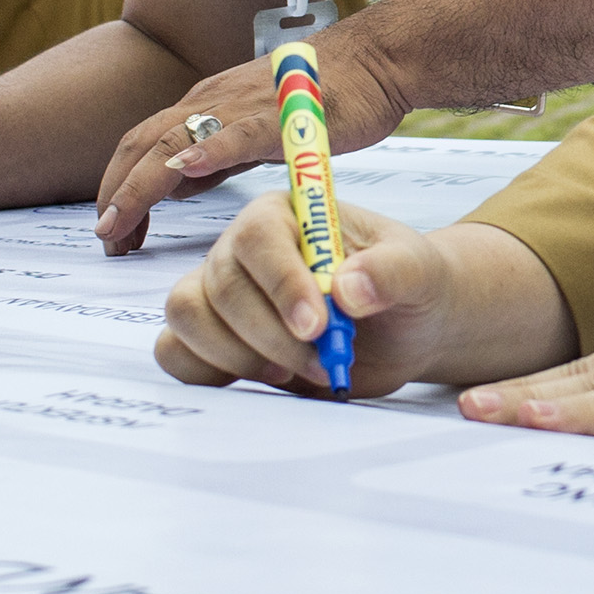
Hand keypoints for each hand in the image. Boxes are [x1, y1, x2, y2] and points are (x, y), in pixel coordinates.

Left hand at [93, 41, 407, 254]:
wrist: (375, 61)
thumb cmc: (326, 97)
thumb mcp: (254, 133)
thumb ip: (216, 158)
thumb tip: (179, 183)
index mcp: (205, 107)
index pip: (143, 147)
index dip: (119, 187)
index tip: (113, 231)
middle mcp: (212, 101)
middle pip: (142, 145)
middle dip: (116, 194)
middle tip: (105, 239)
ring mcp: (242, 106)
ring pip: (175, 143)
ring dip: (140, 185)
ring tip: (120, 223)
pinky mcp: (279, 116)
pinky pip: (236, 134)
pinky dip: (206, 152)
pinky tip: (186, 171)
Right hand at [155, 195, 465, 393]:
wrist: (406, 329)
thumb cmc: (410, 286)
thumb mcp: (420, 272)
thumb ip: (392, 272)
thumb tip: (349, 288)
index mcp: (287, 214)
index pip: (258, 237)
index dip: (281, 283)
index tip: (318, 326)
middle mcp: (242, 248)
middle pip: (221, 284)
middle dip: (271, 335)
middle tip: (323, 360)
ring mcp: (221, 293)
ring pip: (188, 315)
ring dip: (239, 356)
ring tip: (296, 370)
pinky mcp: (215, 337)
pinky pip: (174, 350)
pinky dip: (206, 372)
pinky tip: (263, 379)